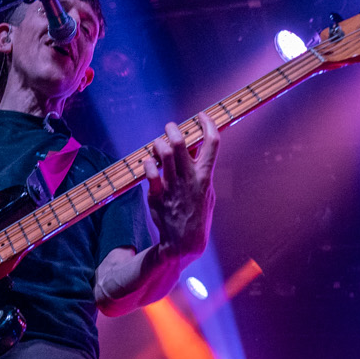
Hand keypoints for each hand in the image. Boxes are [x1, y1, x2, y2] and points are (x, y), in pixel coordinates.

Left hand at [143, 111, 218, 265]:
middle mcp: (189, 179)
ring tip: (158, 146)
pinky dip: (148, 163)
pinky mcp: (157, 194)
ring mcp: (172, 186)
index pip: (212, 142)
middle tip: (169, 127)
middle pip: (180, 143)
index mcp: (205, 176)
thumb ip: (203, 171)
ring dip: (158, 144)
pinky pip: (149, 171)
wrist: (184, 242)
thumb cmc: (197, 214)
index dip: (207, 124)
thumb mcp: (208, 192)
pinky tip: (149, 163)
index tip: (201, 116)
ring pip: (163, 153)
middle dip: (173, 129)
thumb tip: (199, 148)